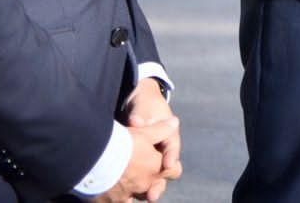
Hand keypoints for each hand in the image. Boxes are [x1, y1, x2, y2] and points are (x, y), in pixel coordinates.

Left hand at [100, 79, 181, 200]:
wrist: (138, 106)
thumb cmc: (144, 106)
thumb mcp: (144, 108)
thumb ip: (141, 116)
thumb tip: (136, 121)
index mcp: (169, 135)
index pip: (172, 147)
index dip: (170, 157)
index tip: (166, 165)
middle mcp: (163, 151)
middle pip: (168, 170)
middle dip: (160, 182)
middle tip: (153, 193)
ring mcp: (153, 159)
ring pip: (154, 178)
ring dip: (148, 188)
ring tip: (144, 197)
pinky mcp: (141, 166)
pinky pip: (141, 180)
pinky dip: (135, 188)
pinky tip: (126, 197)